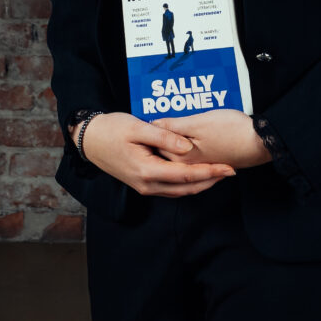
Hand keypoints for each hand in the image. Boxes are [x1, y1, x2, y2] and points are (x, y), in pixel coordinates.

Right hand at [75, 112, 235, 196]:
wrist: (90, 139)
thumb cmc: (113, 129)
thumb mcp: (138, 128)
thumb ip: (165, 138)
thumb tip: (188, 148)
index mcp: (147, 170)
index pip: (186, 176)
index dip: (210, 172)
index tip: (228, 167)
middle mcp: (146, 184)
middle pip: (186, 189)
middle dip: (211, 181)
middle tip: (231, 171)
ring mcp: (144, 186)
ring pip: (179, 191)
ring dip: (201, 184)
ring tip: (220, 174)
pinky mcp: (143, 183)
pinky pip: (171, 188)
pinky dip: (188, 184)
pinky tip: (198, 175)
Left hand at [151, 110, 272, 169]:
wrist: (259, 142)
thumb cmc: (231, 130)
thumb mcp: (199, 122)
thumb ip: (174, 125)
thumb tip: (153, 124)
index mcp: (180, 157)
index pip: (155, 145)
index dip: (149, 130)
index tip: (144, 116)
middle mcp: (187, 165)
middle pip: (163, 151)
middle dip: (158, 137)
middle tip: (153, 118)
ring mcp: (199, 164)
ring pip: (177, 152)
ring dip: (171, 141)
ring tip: (169, 124)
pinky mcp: (209, 161)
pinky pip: (189, 154)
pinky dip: (184, 144)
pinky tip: (187, 134)